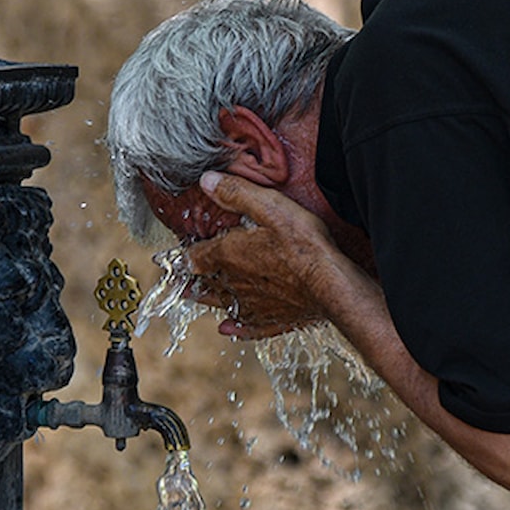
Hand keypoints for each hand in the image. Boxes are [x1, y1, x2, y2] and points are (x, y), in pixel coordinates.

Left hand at [185, 171, 347, 338]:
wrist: (331, 284)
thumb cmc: (303, 244)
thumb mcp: (270, 207)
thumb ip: (237, 193)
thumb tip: (206, 181)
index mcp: (228, 256)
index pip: (195, 256)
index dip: (186, 253)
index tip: (179, 253)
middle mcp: (234, 284)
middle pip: (205, 282)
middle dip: (192, 278)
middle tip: (178, 279)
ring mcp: (252, 305)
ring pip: (221, 303)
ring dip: (206, 299)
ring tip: (192, 297)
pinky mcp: (272, 320)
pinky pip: (247, 327)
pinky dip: (235, 327)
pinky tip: (228, 328)